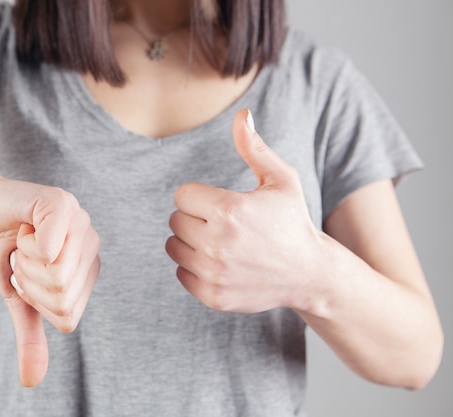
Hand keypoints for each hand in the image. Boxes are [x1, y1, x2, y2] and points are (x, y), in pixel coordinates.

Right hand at [0, 175, 99, 385]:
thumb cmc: (5, 250)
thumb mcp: (19, 298)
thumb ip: (31, 334)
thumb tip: (32, 381)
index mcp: (87, 270)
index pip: (68, 316)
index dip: (35, 302)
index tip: (26, 275)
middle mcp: (91, 245)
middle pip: (63, 298)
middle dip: (28, 282)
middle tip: (23, 255)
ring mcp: (81, 223)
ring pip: (57, 277)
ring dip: (25, 263)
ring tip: (25, 240)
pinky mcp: (62, 204)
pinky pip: (50, 248)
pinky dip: (25, 245)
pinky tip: (25, 227)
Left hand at [165, 109, 321, 312]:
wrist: (309, 273)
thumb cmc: (292, 221)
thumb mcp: (281, 180)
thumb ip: (254, 148)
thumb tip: (242, 115)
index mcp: (229, 209)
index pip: (181, 195)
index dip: (199, 196)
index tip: (219, 203)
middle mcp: (217, 242)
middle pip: (175, 220)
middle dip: (195, 218)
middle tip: (222, 223)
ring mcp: (214, 272)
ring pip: (174, 247)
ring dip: (190, 242)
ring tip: (219, 242)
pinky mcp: (212, 295)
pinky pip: (181, 273)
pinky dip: (194, 267)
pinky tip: (219, 263)